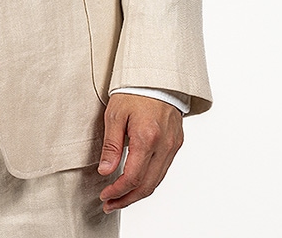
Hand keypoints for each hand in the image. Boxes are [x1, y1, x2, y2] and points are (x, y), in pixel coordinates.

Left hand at [97, 93, 183, 212]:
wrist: (156, 76)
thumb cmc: (133, 91)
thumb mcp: (115, 115)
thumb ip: (111, 145)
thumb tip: (105, 171)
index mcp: (147, 138)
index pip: (132, 177)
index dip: (117, 191)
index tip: (104, 195)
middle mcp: (164, 145)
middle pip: (147, 186)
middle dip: (127, 199)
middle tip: (110, 204)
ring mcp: (173, 145)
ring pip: (157, 181)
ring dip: (138, 193)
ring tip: (120, 198)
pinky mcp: (177, 143)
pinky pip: (163, 169)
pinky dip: (149, 180)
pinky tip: (136, 181)